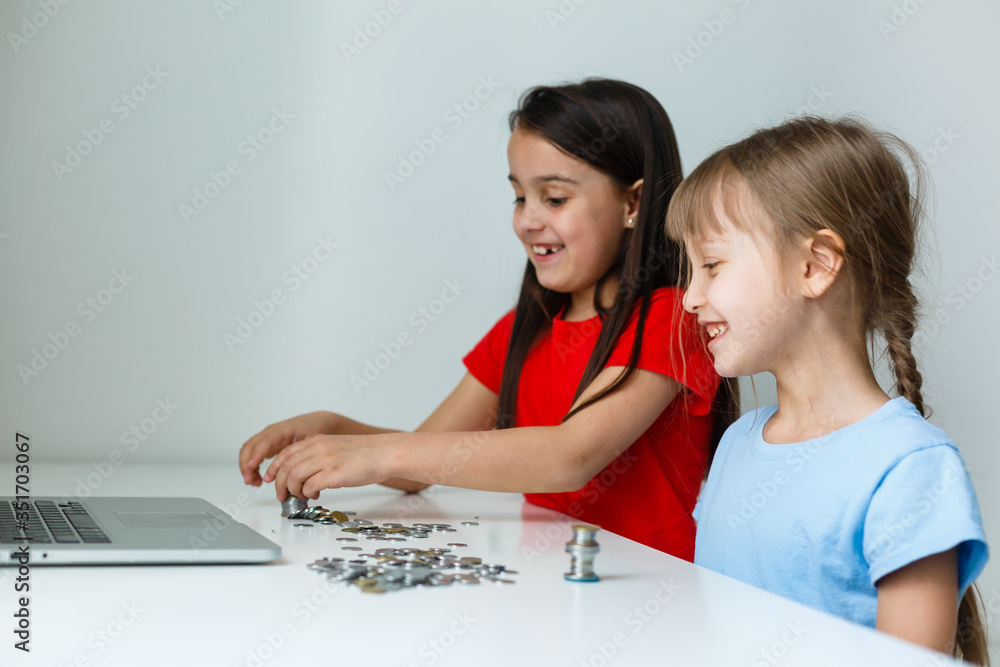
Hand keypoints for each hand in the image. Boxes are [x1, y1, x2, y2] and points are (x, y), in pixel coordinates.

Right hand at [238, 412, 336, 485]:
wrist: (316, 422)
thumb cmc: (315, 430)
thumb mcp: (312, 442)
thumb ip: (303, 457)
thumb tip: (297, 476)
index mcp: (283, 430)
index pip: (265, 442)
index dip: (257, 454)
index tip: (251, 467)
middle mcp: (271, 432)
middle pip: (250, 446)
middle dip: (246, 464)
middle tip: (250, 481)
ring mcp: (267, 437)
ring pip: (248, 450)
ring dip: (247, 467)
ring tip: (254, 482)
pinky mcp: (267, 443)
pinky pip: (253, 453)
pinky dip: (251, 466)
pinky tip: (257, 478)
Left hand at [262, 434, 391, 499]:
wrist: (384, 453)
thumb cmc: (364, 454)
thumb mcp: (335, 447)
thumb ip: (317, 456)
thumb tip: (301, 475)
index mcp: (317, 441)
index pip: (286, 453)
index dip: (274, 468)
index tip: (270, 478)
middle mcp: (318, 448)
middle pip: (286, 467)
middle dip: (280, 484)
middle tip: (282, 495)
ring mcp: (326, 460)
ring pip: (294, 477)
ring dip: (293, 490)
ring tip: (301, 495)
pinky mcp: (334, 474)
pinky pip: (310, 486)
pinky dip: (308, 493)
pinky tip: (315, 494)